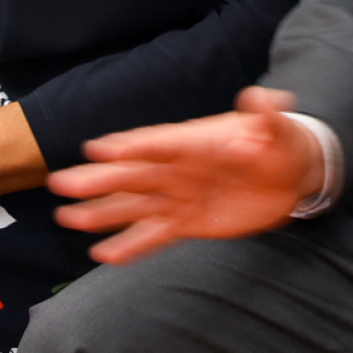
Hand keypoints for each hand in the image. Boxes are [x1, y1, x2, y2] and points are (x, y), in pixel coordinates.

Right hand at [49, 86, 324, 263]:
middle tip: (60, 182)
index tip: (97, 149)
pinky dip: (131, 246)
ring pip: (134, 206)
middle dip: (99, 179)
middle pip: (133, 174)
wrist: (291, 176)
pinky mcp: (187, 222)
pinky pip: (154, 235)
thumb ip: (268, 117)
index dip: (131, 145)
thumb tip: (261, 96)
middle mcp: (178, 169)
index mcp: (195, 142)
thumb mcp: (280, 129)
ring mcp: (179, 197)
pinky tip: (102, 256)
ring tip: (66, 218)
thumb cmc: (280, 144)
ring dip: (101, 213)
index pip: (159, 142)